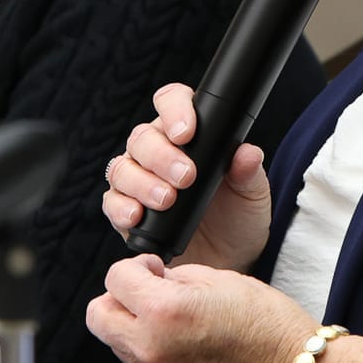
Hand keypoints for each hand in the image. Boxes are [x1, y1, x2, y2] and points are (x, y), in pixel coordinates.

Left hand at [86, 252, 311, 362]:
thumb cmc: (268, 325)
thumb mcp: (221, 279)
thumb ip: (175, 277)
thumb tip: (154, 280)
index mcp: (164, 311)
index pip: (116, 278)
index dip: (135, 266)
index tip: (153, 267)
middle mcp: (151, 348)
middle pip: (98, 315)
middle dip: (119, 296)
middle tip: (148, 290)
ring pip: (115, 341)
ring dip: (132, 323)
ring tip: (170, 315)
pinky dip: (151, 347)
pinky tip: (183, 339)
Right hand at [103, 82, 272, 270]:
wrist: (226, 260)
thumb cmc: (238, 218)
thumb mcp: (252, 193)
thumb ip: (248, 171)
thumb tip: (247, 153)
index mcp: (188, 133)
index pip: (172, 102)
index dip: (175, 110)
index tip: (187, 133)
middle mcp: (157, 150)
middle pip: (143, 137)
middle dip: (162, 156)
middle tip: (186, 176)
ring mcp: (137, 180)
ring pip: (122, 167)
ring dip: (143, 183)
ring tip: (167, 200)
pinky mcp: (124, 211)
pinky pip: (111, 202)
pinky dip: (121, 208)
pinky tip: (137, 216)